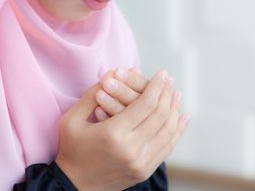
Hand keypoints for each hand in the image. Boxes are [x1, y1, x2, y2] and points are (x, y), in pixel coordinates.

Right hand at [56, 71, 189, 190]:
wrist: (74, 186)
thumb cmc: (72, 149)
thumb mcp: (72, 119)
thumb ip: (92, 95)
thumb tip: (113, 73)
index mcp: (113, 134)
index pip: (146, 104)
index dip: (157, 86)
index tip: (162, 73)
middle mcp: (131, 149)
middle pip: (160, 115)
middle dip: (167, 94)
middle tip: (169, 80)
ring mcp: (141, 163)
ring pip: (168, 131)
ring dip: (175, 110)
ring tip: (176, 95)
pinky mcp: (145, 170)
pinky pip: (168, 147)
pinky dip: (177, 130)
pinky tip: (182, 117)